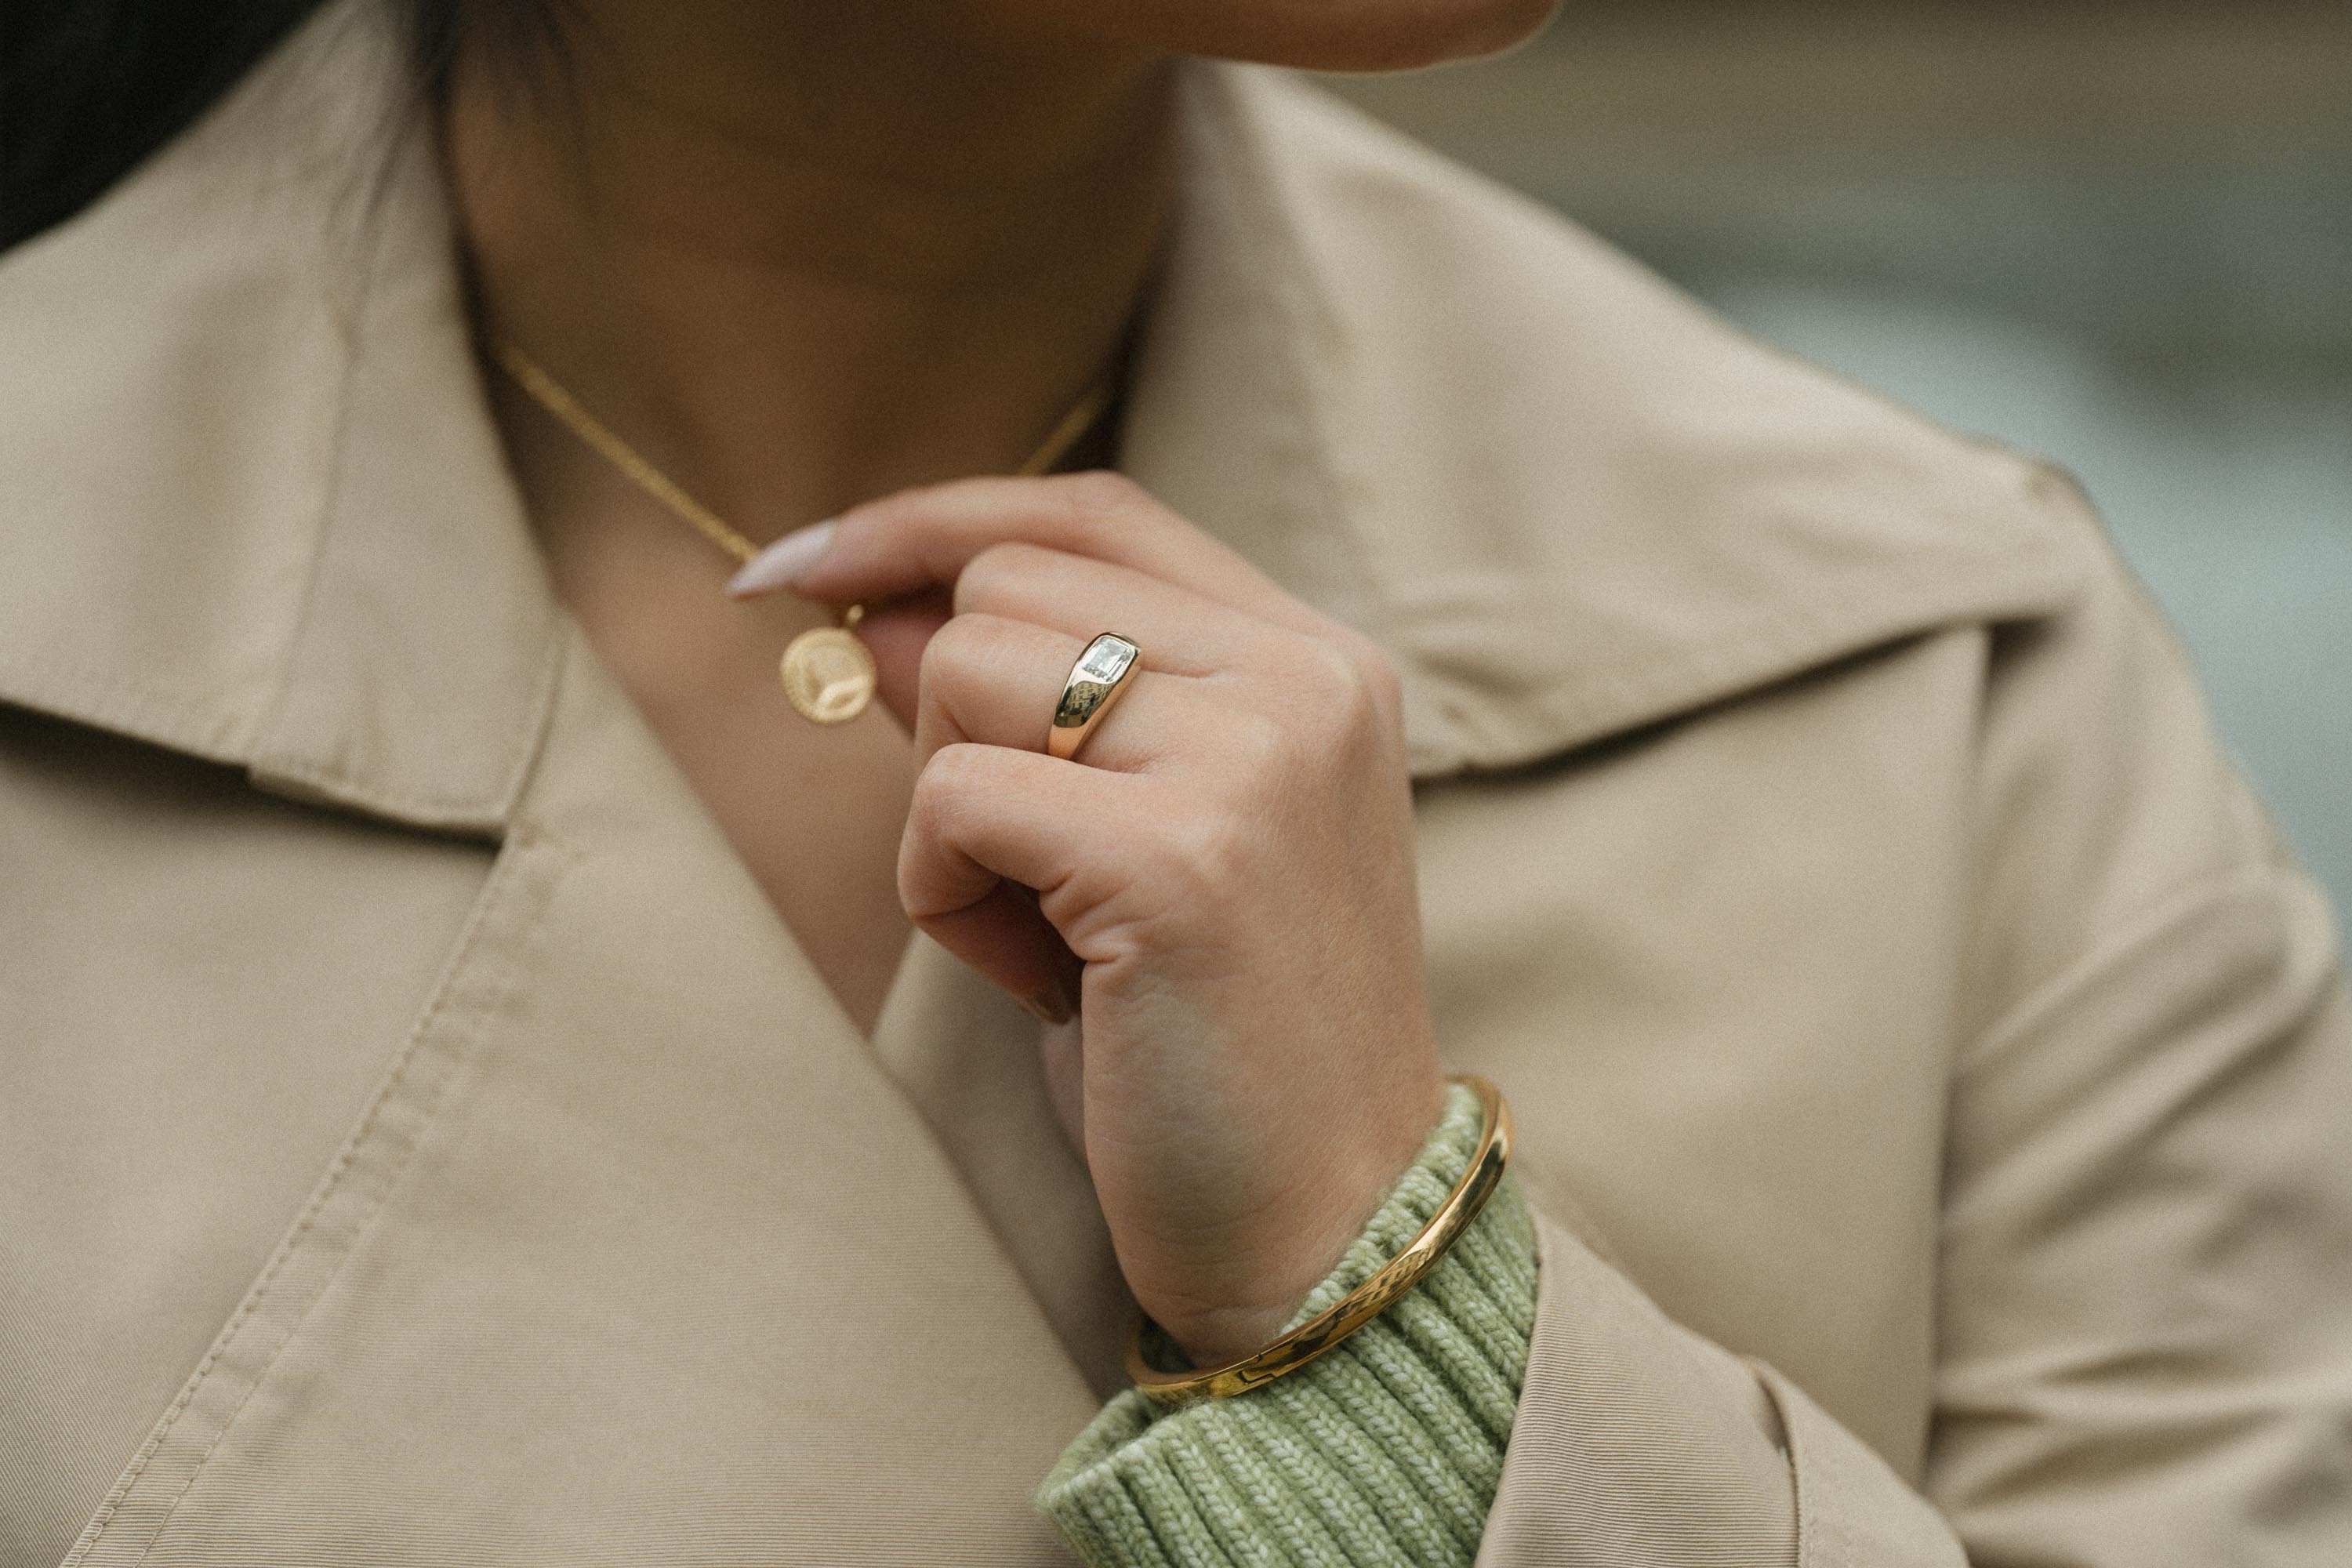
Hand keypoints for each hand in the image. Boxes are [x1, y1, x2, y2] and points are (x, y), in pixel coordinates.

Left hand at [736, 472, 1444, 1364]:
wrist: (1331, 1228)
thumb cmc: (1214, 1042)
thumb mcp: (1130, 841)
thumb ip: (1028, 709)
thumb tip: (877, 608)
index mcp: (1317, 663)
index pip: (1092, 514)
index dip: (935, 523)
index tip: (808, 568)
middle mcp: (1304, 680)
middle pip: (1008, 586)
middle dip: (955, 724)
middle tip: (1032, 876)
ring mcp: (1255, 758)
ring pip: (967, 673)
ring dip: (952, 819)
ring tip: (1054, 938)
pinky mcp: (1179, 857)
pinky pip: (951, 798)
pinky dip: (947, 895)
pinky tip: (1043, 981)